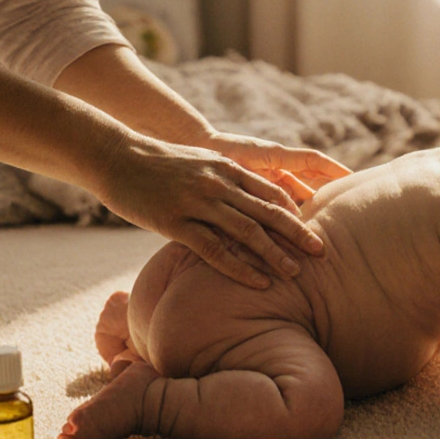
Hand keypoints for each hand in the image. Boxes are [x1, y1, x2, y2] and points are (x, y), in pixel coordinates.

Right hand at [93, 133, 327, 288]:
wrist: (116, 156)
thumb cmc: (158, 164)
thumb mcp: (199, 164)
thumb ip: (224, 180)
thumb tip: (244, 201)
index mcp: (227, 168)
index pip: (272, 191)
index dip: (296, 212)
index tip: (315, 230)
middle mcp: (219, 183)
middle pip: (268, 211)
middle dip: (298, 233)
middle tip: (323, 252)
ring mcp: (198, 202)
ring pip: (247, 231)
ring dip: (275, 254)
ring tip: (296, 273)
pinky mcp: (176, 222)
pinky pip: (215, 249)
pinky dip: (240, 267)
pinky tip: (258, 282)